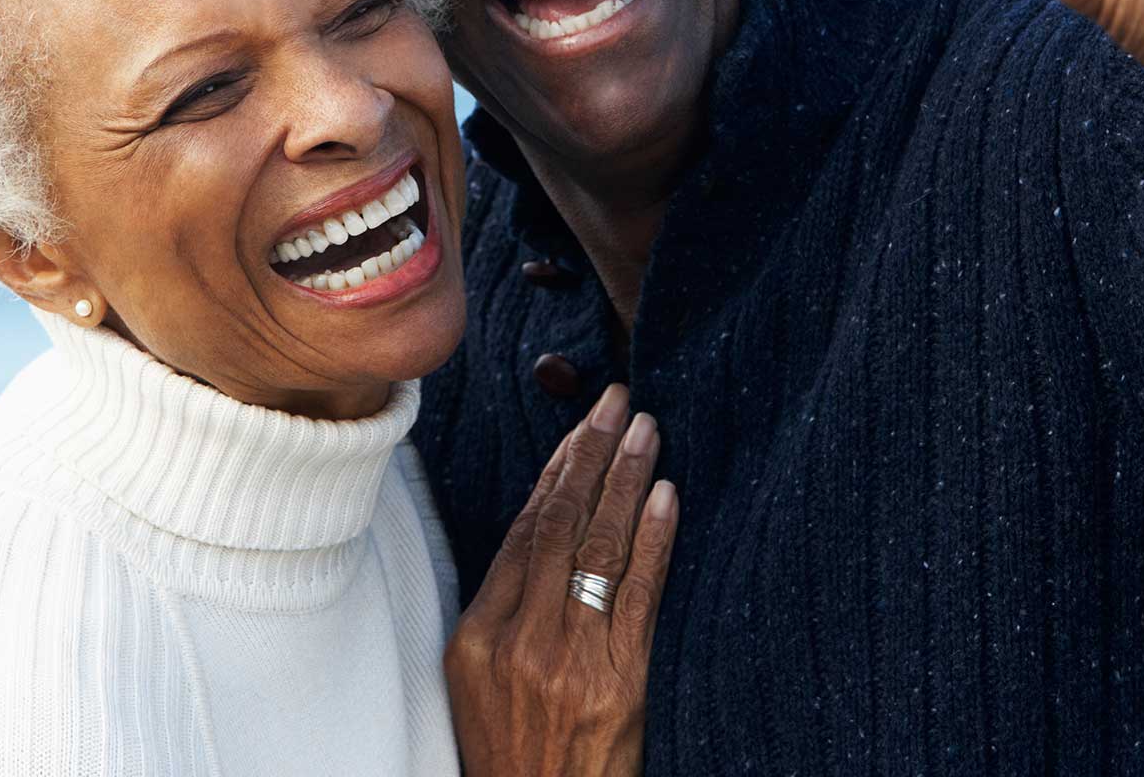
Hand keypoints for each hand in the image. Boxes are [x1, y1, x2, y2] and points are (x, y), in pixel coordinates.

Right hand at [445, 385, 677, 776]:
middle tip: (619, 402)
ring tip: (648, 432)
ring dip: (625, 480)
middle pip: (557, 524)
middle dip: (590, 454)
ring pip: (597, 547)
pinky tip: (666, 497)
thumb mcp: (480, 684)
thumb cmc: (516, 756)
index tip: (582, 426)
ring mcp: (567, 661)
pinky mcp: (618, 683)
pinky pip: (638, 595)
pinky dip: (653, 540)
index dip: (556, 470)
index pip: (522, 530)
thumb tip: (541, 533)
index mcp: (476, 637)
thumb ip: (503, 613)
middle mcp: (518, 641)